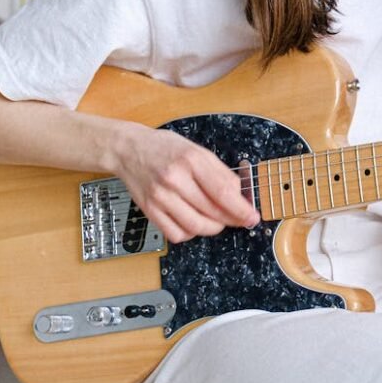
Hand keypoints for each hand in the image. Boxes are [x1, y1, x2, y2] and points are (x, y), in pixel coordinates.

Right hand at [113, 124, 258, 242]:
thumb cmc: (165, 148)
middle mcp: (174, 179)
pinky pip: (176, 234)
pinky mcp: (150, 211)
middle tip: (239, 219)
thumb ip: (219, 172)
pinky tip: (194, 222)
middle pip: (211, 211)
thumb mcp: (197, 150)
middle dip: (231, 220)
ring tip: (217, 221)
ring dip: (213, 228)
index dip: (241, 209)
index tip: (252, 216)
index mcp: (191, 160)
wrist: (129, 149)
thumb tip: (239, 195)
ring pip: (195, 227)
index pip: (222, 191)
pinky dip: (190, 233)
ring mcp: (160, 197)